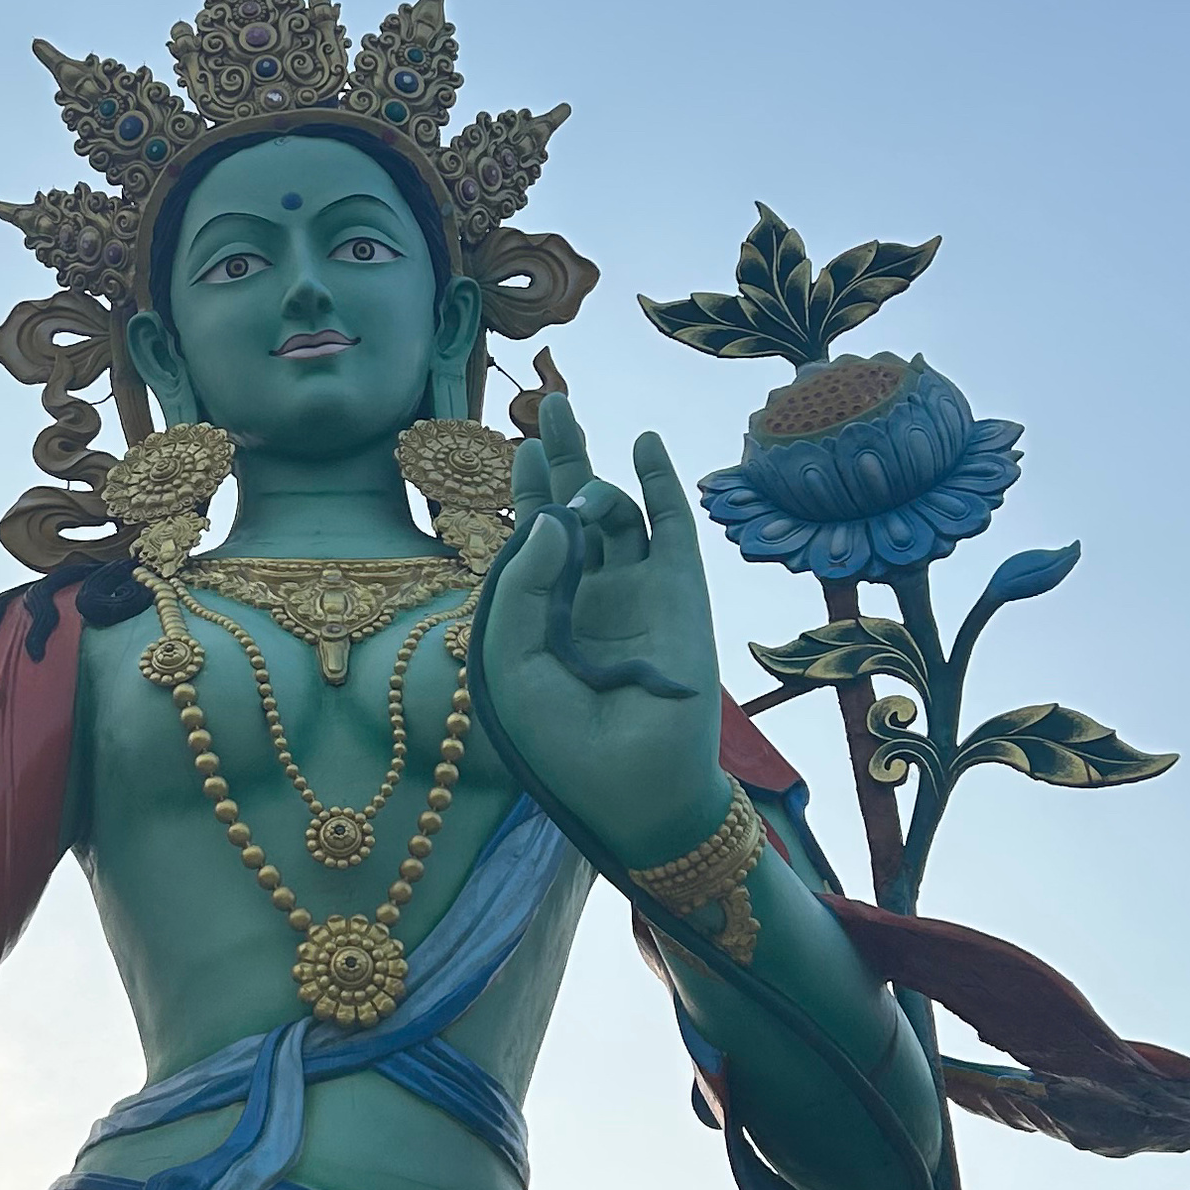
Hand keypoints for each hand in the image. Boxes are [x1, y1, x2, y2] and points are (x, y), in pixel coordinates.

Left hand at [481, 393, 727, 867]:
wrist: (631, 787)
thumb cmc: (560, 740)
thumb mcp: (509, 659)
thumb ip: (517, 585)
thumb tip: (551, 516)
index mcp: (543, 611)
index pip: (534, 535)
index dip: (528, 488)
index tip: (521, 448)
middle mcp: (590, 593)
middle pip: (574, 506)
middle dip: (563, 454)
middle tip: (551, 402)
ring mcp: (637, 589)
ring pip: (615, 512)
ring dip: (594, 486)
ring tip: (581, 498)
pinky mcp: (680, 591)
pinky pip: (671, 524)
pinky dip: (659, 480)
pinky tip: (643, 441)